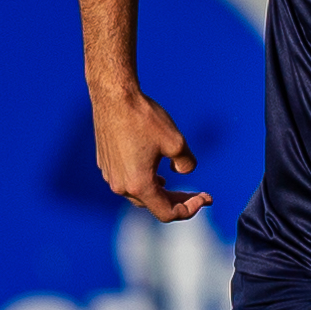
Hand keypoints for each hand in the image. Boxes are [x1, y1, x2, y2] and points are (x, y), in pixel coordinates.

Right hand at [90, 84, 211, 221]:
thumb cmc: (144, 118)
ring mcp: (110, 175)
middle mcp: (121, 186)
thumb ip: (186, 164)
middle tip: (198, 195)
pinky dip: (143, 180)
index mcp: (139, 185)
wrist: (113, 97)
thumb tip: (183, 171)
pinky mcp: (105, 163)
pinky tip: (152, 170)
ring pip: (139, 194)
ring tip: (173, 186)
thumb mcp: (176, 142)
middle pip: (153, 205)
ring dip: (158, 192)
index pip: (167, 213)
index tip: (206, 198)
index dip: (190, 209)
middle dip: (177, 201)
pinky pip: (127, 180)